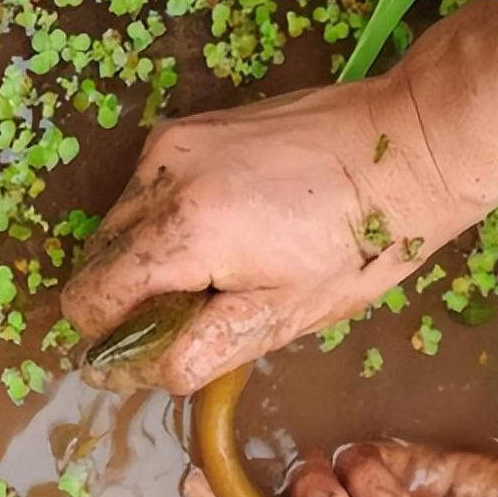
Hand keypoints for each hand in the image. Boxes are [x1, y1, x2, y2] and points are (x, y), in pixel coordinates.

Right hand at [61, 68, 493, 394]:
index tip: (156, 346)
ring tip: (222, 266)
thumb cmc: (361, 242)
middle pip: (98, 258)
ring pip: (121, 221)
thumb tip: (144, 372)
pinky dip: (168, 219)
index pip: (90, 297)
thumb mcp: (287, 314)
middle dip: (132, 297)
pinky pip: (150, 186)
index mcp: (184, 231)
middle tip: (202, 310)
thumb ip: (204, 348)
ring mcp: (175, 141)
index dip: (111, 336)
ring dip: (150, 256)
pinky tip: (229, 226)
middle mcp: (161, 174)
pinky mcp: (193, 124)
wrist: (407, 146)